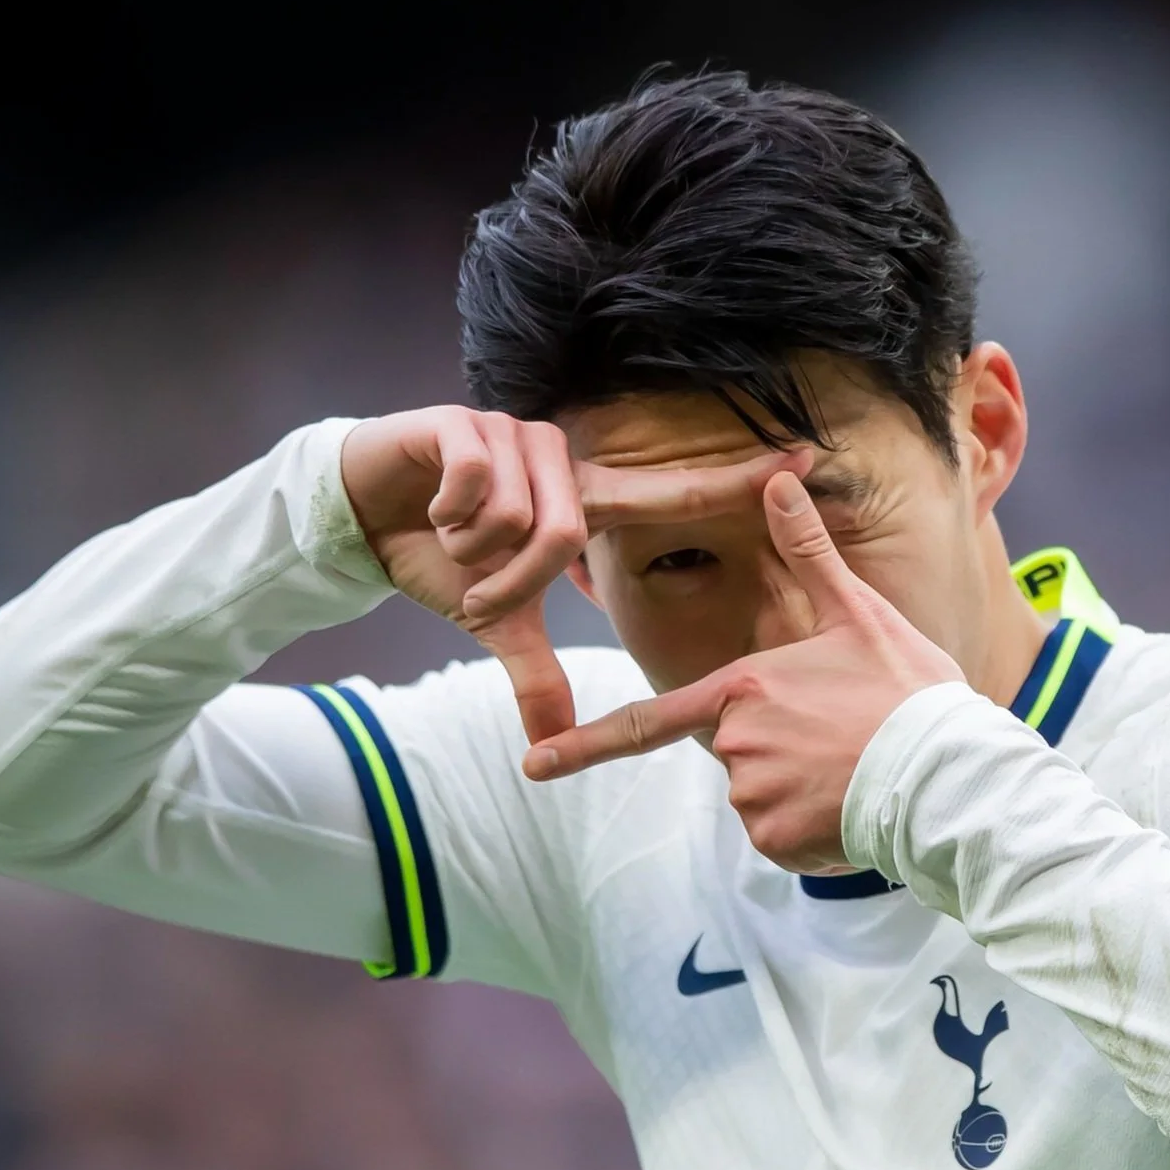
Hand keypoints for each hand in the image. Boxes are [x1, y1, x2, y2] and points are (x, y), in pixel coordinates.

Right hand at [341, 407, 807, 742]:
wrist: (363, 515)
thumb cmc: (443, 560)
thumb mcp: (496, 622)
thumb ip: (533, 674)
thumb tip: (550, 746)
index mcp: (582, 500)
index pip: (670, 490)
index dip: (734, 478)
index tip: (807, 457)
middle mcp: (559, 459)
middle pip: (566, 534)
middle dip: (511, 580)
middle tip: (479, 585)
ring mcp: (512, 435)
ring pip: (519, 516)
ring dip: (474, 551)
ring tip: (451, 540)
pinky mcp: (463, 423)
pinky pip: (476, 482)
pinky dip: (448, 514)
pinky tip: (431, 507)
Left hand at [521, 470, 964, 871]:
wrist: (950, 774)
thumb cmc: (908, 690)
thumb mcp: (859, 613)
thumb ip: (806, 552)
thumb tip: (777, 478)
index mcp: (742, 689)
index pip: (646, 722)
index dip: (582, 745)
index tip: (532, 764)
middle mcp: (734, 745)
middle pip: (735, 751)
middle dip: (779, 751)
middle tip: (841, 738)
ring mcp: (753, 797)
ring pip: (760, 796)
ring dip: (799, 791)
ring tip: (854, 771)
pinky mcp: (778, 841)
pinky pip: (782, 837)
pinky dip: (812, 830)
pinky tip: (854, 806)